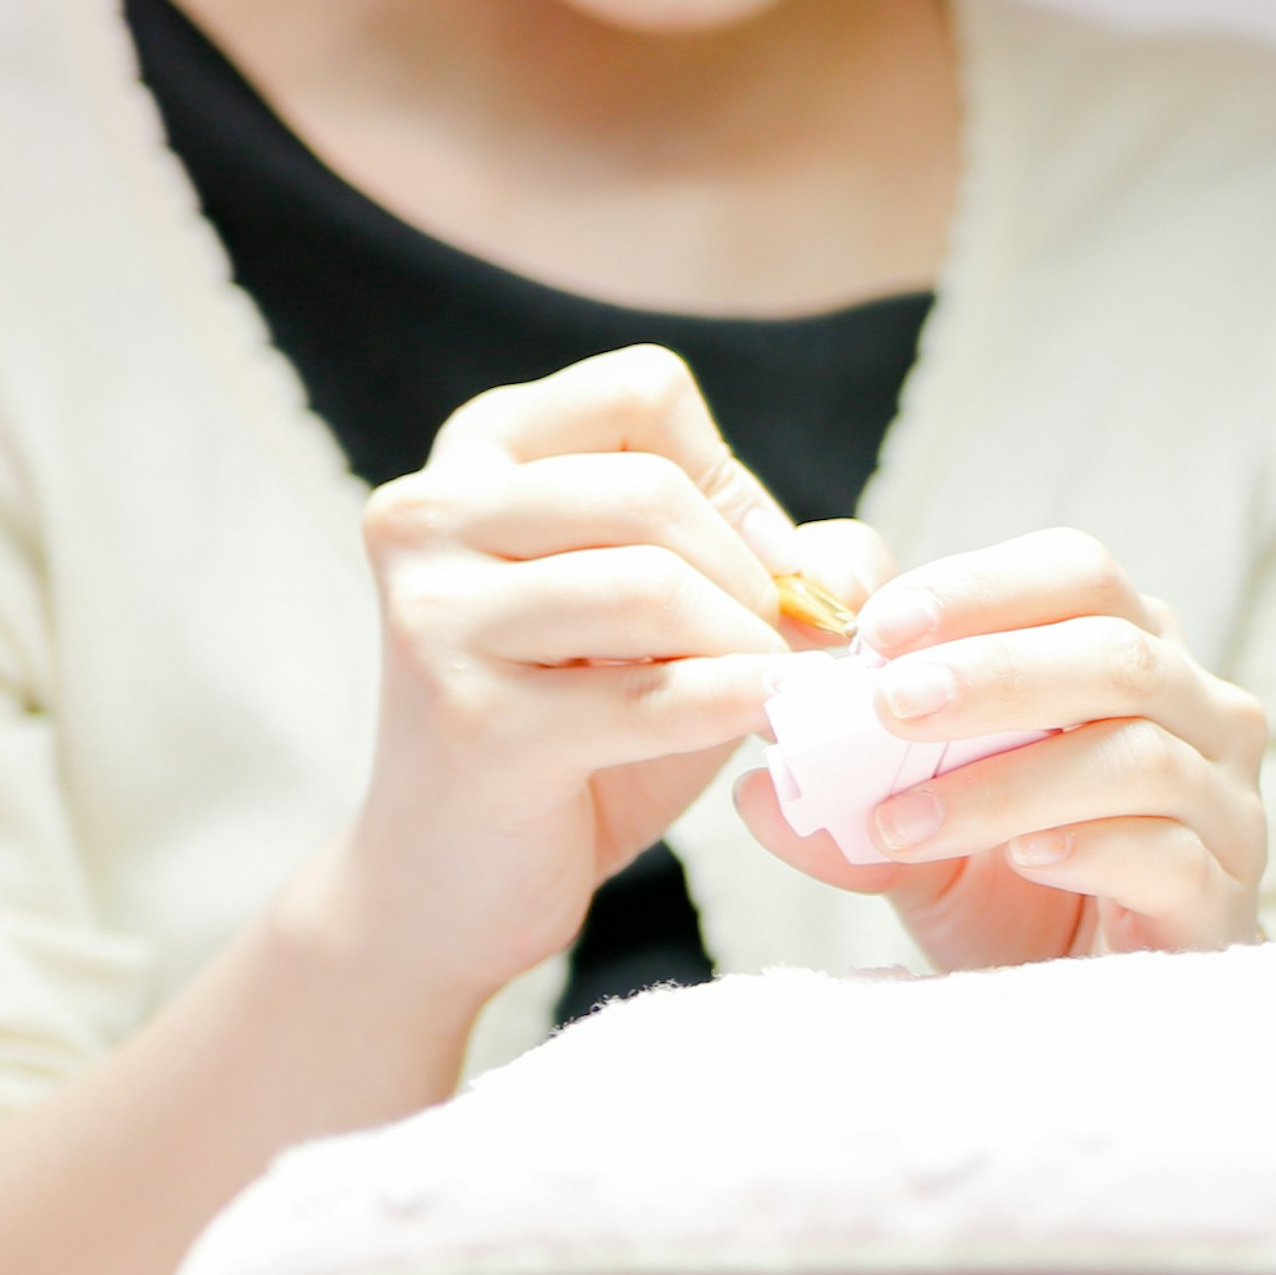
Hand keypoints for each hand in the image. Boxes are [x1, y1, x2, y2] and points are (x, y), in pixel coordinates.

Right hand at [340, 344, 886, 1010]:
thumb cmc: (577, 731)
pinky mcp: (474, 721)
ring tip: (764, 688)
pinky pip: (656, 694)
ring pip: (654, 584)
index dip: (731, 481)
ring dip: (748, 644)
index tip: (754, 565)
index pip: (642, 392)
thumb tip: (844, 572)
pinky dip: (742, 703)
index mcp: (476, 457)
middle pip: (652, 488)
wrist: (451, 882)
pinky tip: (773, 719)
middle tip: (780, 645)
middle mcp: (431, 516)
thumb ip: (777, 559)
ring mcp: (437, 617)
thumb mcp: (677, 615)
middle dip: (750, 573)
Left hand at [737, 529, 1267, 963]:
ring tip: (902, 819)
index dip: (979, 587)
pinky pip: (1167, 853)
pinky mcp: (1224, 895)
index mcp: (1131, 654)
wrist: (1093, 1001)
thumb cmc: (1016, 887)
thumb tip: (761, 784)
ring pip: (1137, 754)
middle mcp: (1201, 713)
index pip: (1077, 573)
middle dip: (992, 672)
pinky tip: (1019, 858)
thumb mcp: (919, 823)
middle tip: (888, 703)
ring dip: (1007, 779)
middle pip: (1116, 653)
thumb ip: (852, 786)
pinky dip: (1084, 846)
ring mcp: (1227, 805)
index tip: (876, 627)